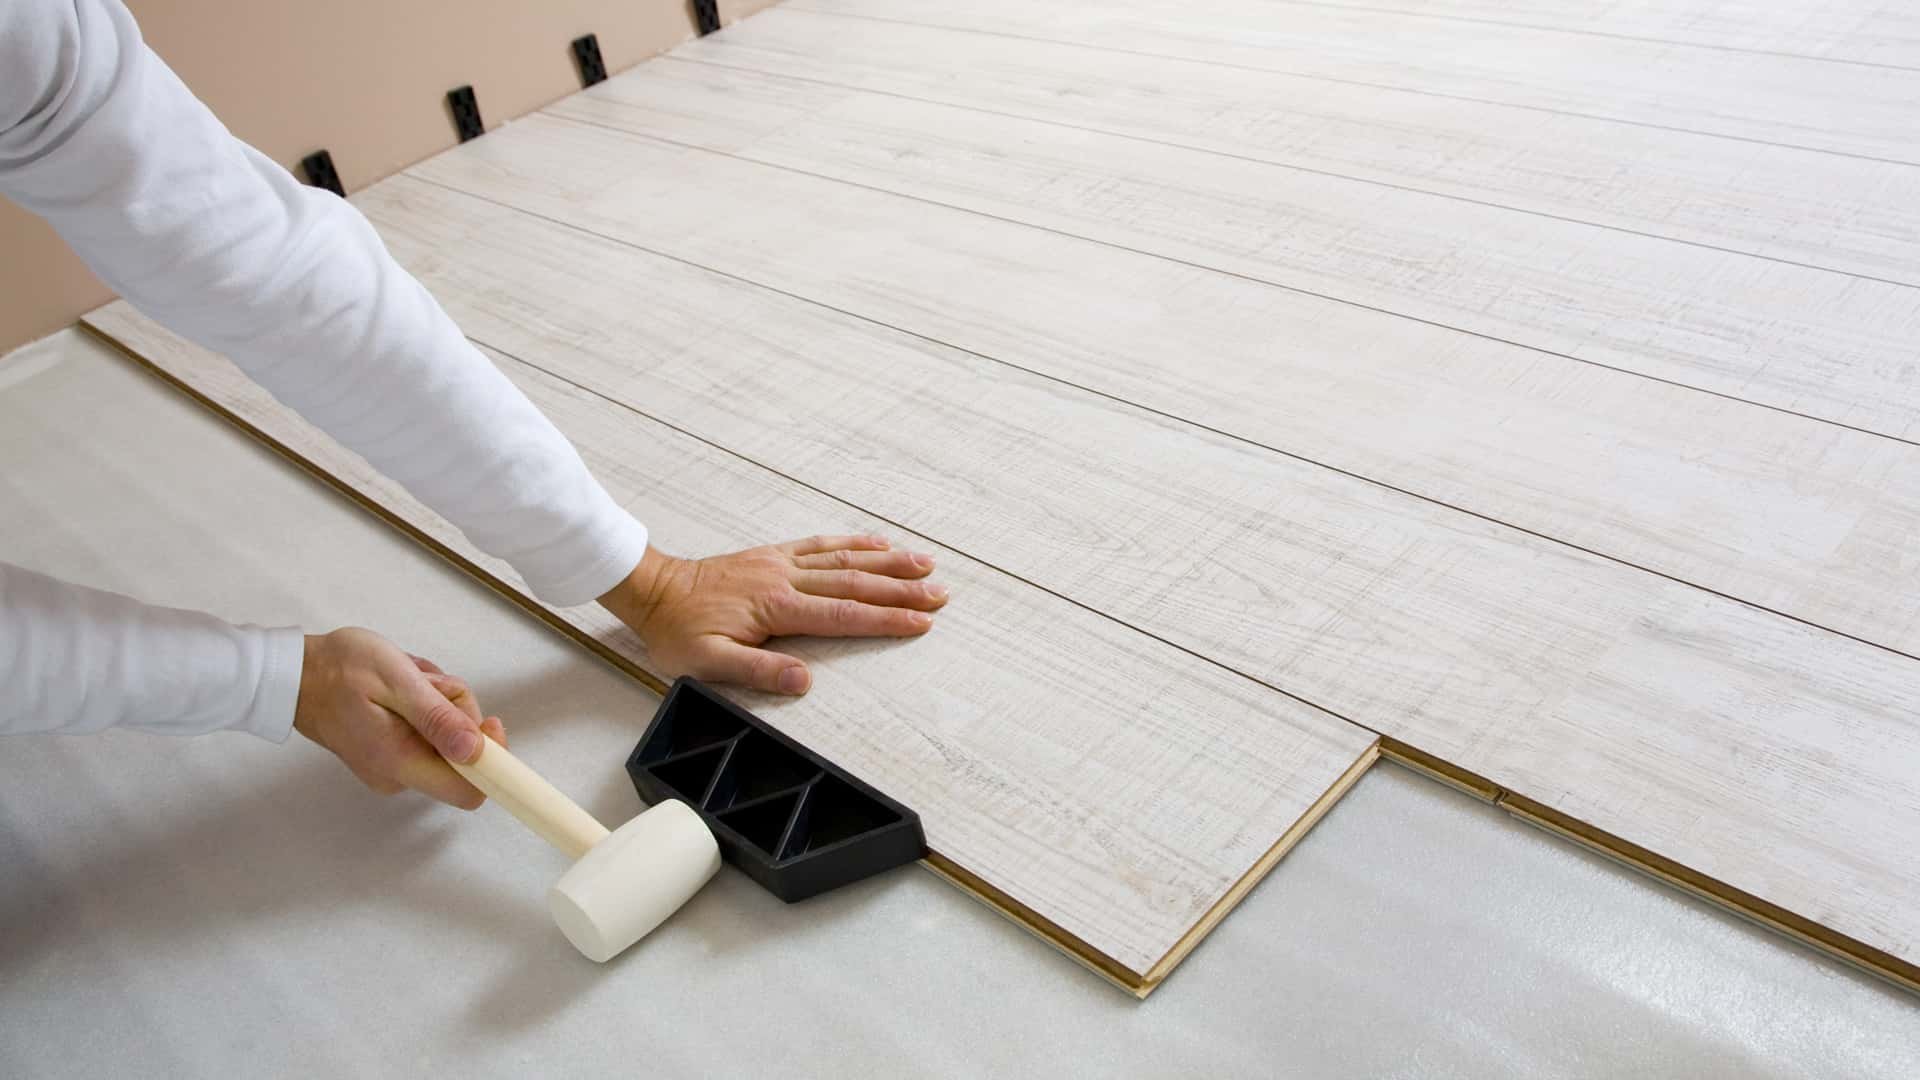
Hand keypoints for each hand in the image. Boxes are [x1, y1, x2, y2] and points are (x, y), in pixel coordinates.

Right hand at [292, 627, 506, 808]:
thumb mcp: (397, 680)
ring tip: (405, 680)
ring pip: (447, 736)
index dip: (493, 759)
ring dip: (438, 701)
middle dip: (455, 710)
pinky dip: (424, 705)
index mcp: (401, 762)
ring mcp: (394, 766)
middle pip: (463, 754)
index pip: (470, 790)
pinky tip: (401, 687)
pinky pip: (428, 731)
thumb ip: (437, 718)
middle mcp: (399, 775)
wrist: (293, 674)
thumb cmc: (338, 669)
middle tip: (425, 683)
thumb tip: (475, 751)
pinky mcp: (391, 753)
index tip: (489, 722)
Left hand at [599, 536, 947, 694]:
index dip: (885, 620)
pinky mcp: (774, 555)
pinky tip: (878, 544)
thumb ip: (758, 671)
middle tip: (940, 594)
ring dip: (888, 562)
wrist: (653, 590)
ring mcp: (781, 563)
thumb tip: (804, 681)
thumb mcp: (708, 663)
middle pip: (854, 584)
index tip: (921, 623)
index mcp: (776, 607)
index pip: (842, 615)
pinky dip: (854, 542)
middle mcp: (786, 579)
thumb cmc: (678, 631)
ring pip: (845, 559)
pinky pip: (822, 544)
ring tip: (925, 564)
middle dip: (901, 590)